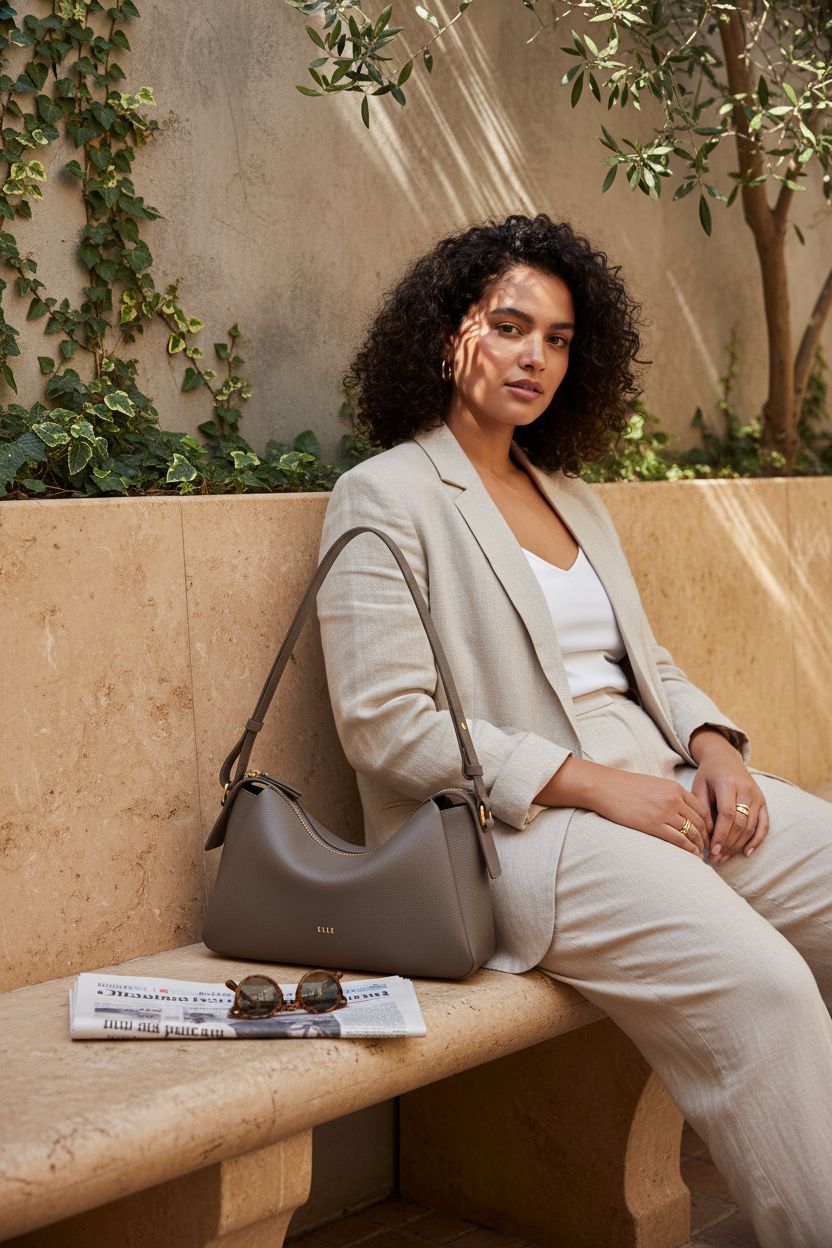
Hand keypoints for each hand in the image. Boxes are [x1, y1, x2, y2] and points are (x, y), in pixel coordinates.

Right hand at [591, 768, 712, 857]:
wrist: (605, 787)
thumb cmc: (625, 787)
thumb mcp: (653, 785)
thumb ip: (669, 795)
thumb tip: (679, 810)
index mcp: (675, 788)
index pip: (701, 809)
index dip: (709, 824)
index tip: (708, 834)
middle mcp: (674, 799)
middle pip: (700, 822)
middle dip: (706, 836)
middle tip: (707, 847)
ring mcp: (665, 812)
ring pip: (692, 832)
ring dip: (699, 845)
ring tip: (700, 854)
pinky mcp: (654, 825)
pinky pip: (679, 840)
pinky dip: (689, 849)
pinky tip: (692, 855)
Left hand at [689, 729, 767, 862]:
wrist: (725, 758)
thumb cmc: (708, 774)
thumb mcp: (699, 786)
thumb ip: (702, 809)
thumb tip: (705, 835)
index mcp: (728, 784)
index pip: (727, 814)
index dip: (720, 835)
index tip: (712, 850)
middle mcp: (746, 790)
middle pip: (740, 823)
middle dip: (727, 844)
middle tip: (715, 859)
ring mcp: (757, 796)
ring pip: (751, 826)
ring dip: (738, 845)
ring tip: (724, 857)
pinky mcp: (763, 801)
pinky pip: (764, 824)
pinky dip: (756, 840)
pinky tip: (746, 852)